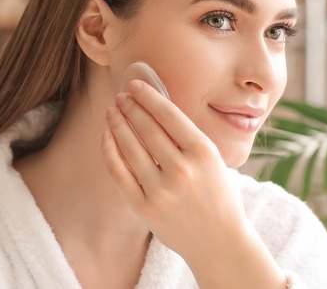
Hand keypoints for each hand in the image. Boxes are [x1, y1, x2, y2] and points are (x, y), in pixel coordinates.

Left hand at [101, 79, 285, 287]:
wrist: (219, 242)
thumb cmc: (218, 195)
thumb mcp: (214, 160)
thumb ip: (188, 137)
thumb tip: (155, 107)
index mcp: (203, 152)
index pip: (168, 115)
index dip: (148, 96)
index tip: (135, 85)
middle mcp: (182, 169)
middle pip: (147, 128)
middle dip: (130, 107)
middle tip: (120, 96)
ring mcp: (161, 190)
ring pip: (129, 147)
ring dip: (117, 124)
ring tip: (112, 111)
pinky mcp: (145, 207)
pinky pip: (120, 173)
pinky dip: (110, 151)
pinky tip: (106, 137)